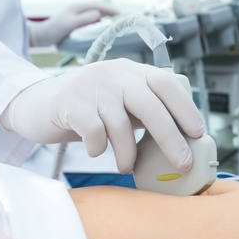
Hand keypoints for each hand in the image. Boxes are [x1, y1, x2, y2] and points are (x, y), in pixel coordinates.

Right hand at [0, 59, 204, 172]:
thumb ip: (146, 112)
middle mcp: (115, 73)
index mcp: (132, 72)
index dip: (186, 108)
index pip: (167, 83)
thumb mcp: (122, 102)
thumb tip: (180, 140)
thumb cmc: (91, 109)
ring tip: (126, 166)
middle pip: (150, 105)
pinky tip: (95, 150)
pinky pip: (94, 132)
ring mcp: (91, 84)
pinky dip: (98, 148)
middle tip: (182, 163)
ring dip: (127, 153)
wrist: (41, 104)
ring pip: (120, 124)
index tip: (198, 133)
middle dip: (170, 138)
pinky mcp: (70, 101)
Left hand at [28, 1, 117, 46]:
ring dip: (106, 13)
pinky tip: (103, 21)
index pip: (97, 5)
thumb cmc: (54, 31)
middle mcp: (77, 7)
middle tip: (122, 17)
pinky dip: (100, 17)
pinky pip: (91, 15)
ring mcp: (76, 12)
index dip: (110, 9)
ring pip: (95, 10)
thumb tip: (99, 14)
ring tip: (116, 18)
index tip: (121, 14)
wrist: (40, 35)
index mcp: (77, 7)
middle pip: (97, 6)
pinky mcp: (74, 18)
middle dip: (110, 10)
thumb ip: (84, 18)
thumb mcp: (70, 25)